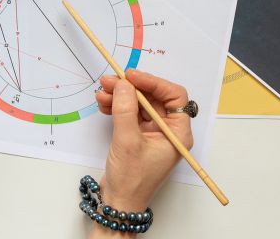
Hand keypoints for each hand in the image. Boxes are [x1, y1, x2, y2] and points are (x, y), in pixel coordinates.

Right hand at [91, 69, 192, 237]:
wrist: (118, 202)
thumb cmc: (131, 179)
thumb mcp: (128, 141)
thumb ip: (125, 110)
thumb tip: (124, 84)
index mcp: (177, 133)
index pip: (174, 96)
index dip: (153, 83)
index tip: (132, 77)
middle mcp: (168, 130)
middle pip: (153, 97)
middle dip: (131, 88)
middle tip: (110, 81)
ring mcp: (152, 132)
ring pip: (139, 103)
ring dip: (120, 96)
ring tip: (102, 92)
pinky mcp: (138, 135)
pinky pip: (129, 112)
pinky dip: (116, 106)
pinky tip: (104, 103)